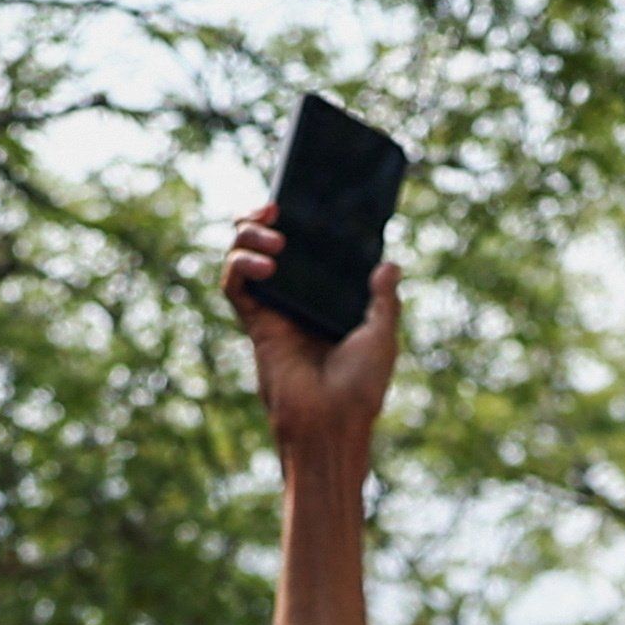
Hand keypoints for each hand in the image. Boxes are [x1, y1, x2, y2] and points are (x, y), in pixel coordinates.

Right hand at [227, 201, 400, 471]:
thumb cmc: (361, 388)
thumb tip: (390, 263)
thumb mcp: (383, 336)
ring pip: (243, 258)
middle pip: (264, 245)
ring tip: (274, 235)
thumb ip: (384, 300)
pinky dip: (241, 266)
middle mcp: (294, 300)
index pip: (304, 250)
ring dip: (248, 237)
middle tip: (274, 208)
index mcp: (324, 300)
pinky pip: (234, 286)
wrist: (333, 423)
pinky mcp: (255, 325)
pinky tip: (264, 264)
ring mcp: (272, 311)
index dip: (298, 224)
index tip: (301, 202)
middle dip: (260, 220)